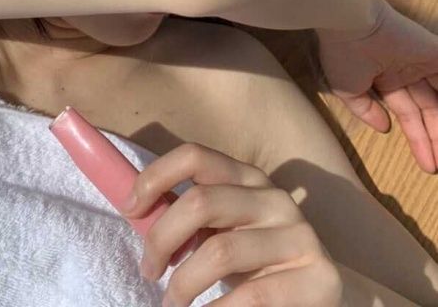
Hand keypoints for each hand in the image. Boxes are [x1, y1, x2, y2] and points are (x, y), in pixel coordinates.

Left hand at [120, 142, 342, 306]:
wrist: (318, 297)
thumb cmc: (256, 264)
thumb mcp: (224, 231)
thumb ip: (192, 219)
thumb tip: (135, 212)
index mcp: (248, 177)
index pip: (195, 155)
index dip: (156, 177)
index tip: (130, 210)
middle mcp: (274, 198)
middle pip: (201, 202)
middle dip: (162, 239)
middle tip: (149, 270)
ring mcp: (299, 235)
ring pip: (220, 251)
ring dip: (183, 284)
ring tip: (171, 303)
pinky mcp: (318, 277)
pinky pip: (252, 295)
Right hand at [317, 0, 437, 172]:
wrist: (352, 23)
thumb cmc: (344, 55)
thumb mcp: (347, 89)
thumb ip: (365, 109)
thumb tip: (383, 127)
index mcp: (385, 79)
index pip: (408, 114)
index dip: (419, 139)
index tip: (429, 165)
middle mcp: (406, 72)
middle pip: (428, 110)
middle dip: (435, 137)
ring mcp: (422, 62)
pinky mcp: (435, 53)